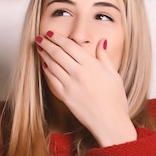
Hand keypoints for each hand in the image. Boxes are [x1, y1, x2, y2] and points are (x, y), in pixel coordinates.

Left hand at [36, 31, 136, 145]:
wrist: (110, 122)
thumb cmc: (116, 99)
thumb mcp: (113, 74)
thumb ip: (104, 57)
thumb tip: (101, 42)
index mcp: (91, 65)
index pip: (69, 46)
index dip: (57, 38)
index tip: (50, 34)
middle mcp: (78, 73)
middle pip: (57, 53)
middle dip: (46, 44)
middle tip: (39, 38)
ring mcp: (70, 85)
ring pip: (52, 66)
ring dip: (44, 55)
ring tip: (39, 49)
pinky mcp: (65, 96)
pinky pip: (51, 81)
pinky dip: (46, 72)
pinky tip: (44, 66)